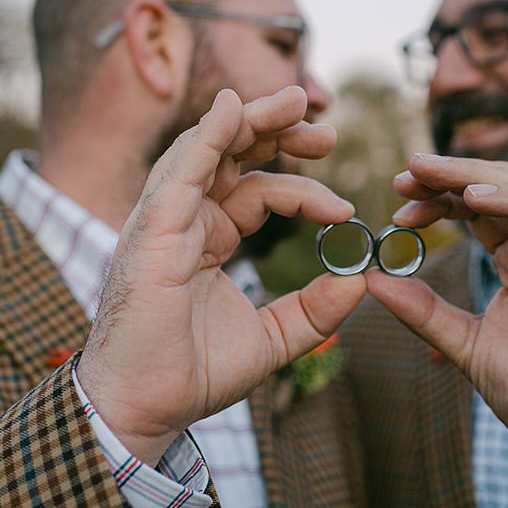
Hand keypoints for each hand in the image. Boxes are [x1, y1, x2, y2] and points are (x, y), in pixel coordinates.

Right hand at [78, 86, 366, 465]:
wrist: (146, 406)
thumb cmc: (193, 372)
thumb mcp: (273, 338)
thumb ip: (315, 310)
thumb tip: (361, 280)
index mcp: (210, 236)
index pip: (260, 190)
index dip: (304, 191)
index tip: (346, 210)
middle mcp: (187, 218)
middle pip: (233, 153)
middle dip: (279, 131)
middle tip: (327, 130)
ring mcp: (166, 218)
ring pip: (208, 147)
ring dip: (251, 118)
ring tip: (297, 101)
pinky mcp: (152, 228)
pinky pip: (181, 170)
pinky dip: (206, 136)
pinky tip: (233, 108)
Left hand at [365, 154, 507, 507]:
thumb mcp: (468, 346)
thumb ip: (425, 312)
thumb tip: (372, 279)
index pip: (475, 209)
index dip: (437, 196)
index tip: (396, 198)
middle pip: (495, 188)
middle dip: (448, 175)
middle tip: (404, 173)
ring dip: (474, 177)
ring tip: (429, 174)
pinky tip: (478, 198)